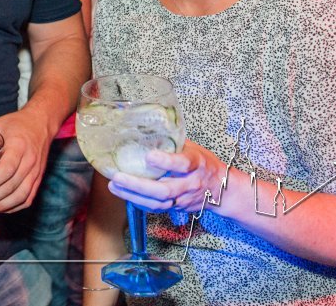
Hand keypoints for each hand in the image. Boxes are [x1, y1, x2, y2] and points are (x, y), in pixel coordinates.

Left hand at [0, 111, 54, 213]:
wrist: (41, 123)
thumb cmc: (15, 124)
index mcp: (19, 146)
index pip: (7, 169)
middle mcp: (30, 161)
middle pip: (12, 186)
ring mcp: (36, 172)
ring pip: (21, 196)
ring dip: (2, 206)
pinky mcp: (38, 179)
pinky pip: (28, 199)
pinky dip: (14, 207)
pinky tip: (0, 208)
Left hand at [105, 140, 224, 213]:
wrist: (222, 189)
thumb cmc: (203, 162)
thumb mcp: (192, 147)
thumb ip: (172, 141)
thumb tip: (144, 128)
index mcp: (196, 163)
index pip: (183, 163)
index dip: (166, 161)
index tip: (148, 157)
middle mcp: (191, 183)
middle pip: (165, 189)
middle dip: (138, 185)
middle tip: (117, 177)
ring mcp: (184, 198)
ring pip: (158, 202)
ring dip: (133, 196)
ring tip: (114, 186)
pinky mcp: (178, 208)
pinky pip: (157, 208)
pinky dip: (139, 202)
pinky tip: (124, 194)